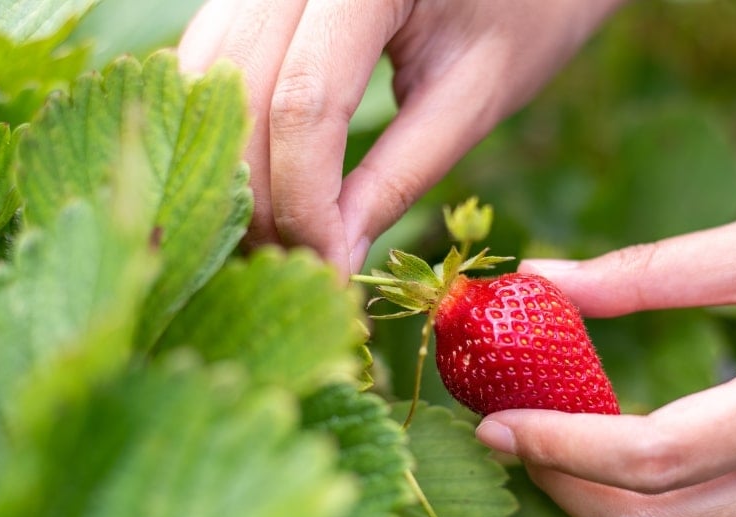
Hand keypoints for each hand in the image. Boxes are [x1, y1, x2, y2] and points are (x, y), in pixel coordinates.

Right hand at [178, 0, 622, 276]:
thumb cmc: (528, 10)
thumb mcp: (475, 96)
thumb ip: (398, 175)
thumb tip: (331, 257)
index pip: (304, 102)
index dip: (305, 201)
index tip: (331, 270)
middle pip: (239, 93)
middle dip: (260, 197)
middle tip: (299, 272)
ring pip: (207, 79)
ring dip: (234, 170)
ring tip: (280, 239)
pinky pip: (212, 62)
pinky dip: (229, 132)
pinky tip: (261, 187)